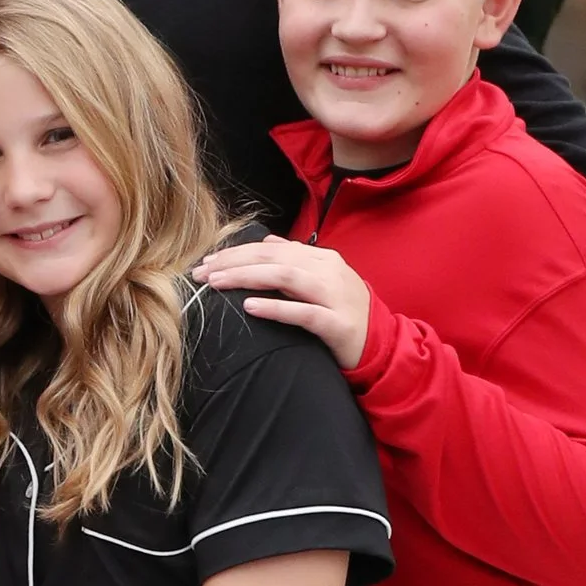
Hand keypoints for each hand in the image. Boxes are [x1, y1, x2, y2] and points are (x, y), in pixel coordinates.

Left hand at [195, 233, 373, 369]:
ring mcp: (335, 296)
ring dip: (247, 277)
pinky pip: (303, 312)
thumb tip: (266, 240)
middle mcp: (328, 271)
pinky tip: (250, 307)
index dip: (237, 252)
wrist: (384, 345)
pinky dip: (275, 307)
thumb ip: (296, 261)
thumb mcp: (323, 282)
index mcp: (322, 258)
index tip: (207, 262)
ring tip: (216, 283)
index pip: (271, 247)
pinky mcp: (338, 324)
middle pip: (274, 257)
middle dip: (233, 262)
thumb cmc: (346, 314)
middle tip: (200, 272)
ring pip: (285, 277)